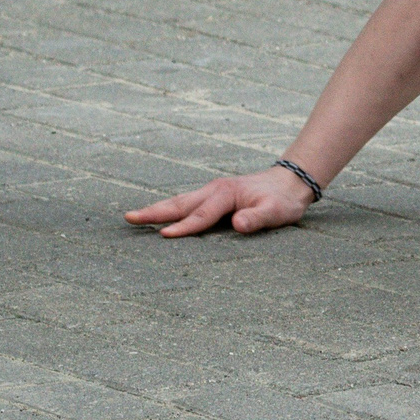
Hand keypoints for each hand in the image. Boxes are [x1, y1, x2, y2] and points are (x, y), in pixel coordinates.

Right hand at [125, 166, 314, 236]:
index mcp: (225, 194)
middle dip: (155, 212)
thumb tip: (239, 224)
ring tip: (136, 217)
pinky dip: (171, 209)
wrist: (290, 182)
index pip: (201, 215)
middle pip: (180, 203)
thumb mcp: (276, 212)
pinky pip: (188, 204)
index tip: (164, 236)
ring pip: (181, 201)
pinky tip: (162, 216)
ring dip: (158, 209)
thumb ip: (257, 218)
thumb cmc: (283, 200)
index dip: (184, 227)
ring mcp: (213, 192)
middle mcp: (215, 190)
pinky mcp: (214, 197)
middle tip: (129, 218)